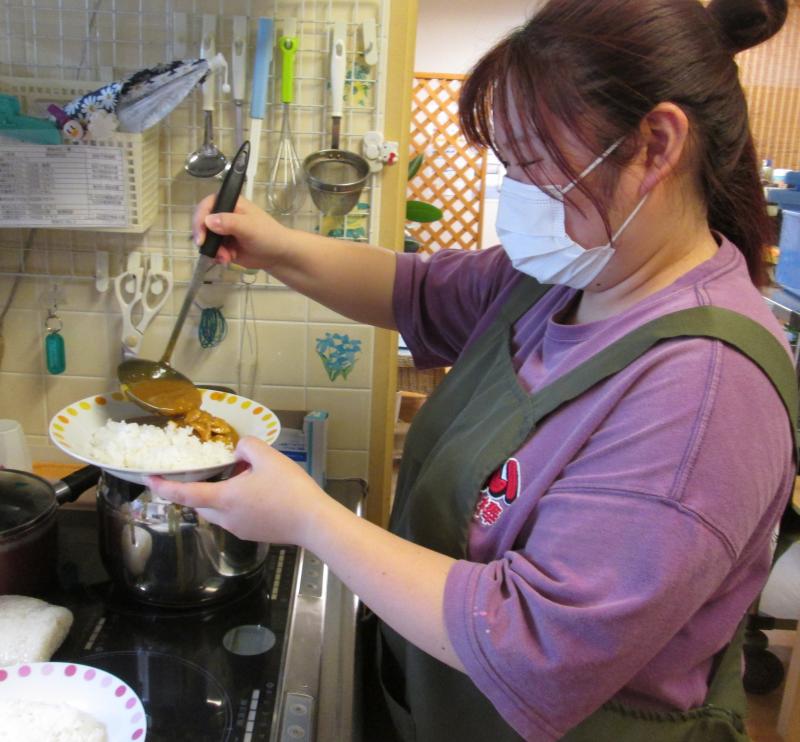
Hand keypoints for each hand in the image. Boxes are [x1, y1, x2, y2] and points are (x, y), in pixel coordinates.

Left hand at [146, 437, 326, 544]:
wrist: (314, 523)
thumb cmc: (290, 490)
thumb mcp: (269, 457)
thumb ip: (247, 446)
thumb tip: (239, 450)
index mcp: (224, 499)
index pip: (184, 494)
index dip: (163, 486)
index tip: (148, 478)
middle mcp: (226, 518)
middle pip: (200, 503)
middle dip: (198, 488)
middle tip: (210, 470)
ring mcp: (239, 529)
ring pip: (218, 511)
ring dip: (220, 495)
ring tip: (242, 477)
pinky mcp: (253, 534)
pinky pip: (234, 516)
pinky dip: (236, 503)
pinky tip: (257, 492)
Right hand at [192, 195, 290, 270]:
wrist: (278, 255)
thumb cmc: (268, 236)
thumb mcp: (250, 227)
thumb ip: (230, 222)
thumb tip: (208, 220)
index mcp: (231, 202)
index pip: (207, 205)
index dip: (200, 220)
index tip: (201, 237)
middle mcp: (224, 214)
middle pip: (202, 223)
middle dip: (206, 239)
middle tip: (213, 252)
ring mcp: (223, 230)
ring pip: (206, 239)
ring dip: (213, 250)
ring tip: (227, 257)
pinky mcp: (224, 245)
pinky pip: (212, 250)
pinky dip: (217, 256)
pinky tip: (228, 260)